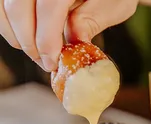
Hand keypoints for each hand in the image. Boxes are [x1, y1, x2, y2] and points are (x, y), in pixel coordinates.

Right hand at [0, 0, 137, 71]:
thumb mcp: (112, 5)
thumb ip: (90, 21)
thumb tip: (73, 43)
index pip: (48, 8)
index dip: (46, 41)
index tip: (52, 64)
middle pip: (17, 7)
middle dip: (28, 42)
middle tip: (45, 63)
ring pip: (3, 6)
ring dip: (14, 33)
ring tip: (36, 52)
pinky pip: (2, 4)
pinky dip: (8, 22)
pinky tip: (26, 36)